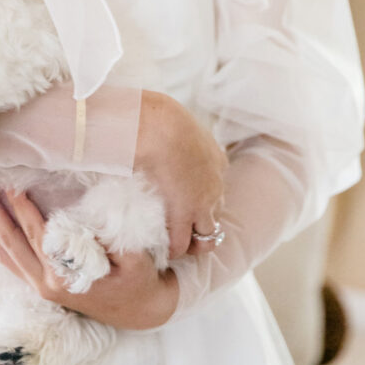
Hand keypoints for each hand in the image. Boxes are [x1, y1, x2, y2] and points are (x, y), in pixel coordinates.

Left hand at [0, 188, 178, 330]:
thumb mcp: (134, 256)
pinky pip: (7, 261)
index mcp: (65, 275)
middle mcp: (45, 282)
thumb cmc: (139, 279)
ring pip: (1, 254)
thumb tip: (88, 213)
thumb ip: (111, 238)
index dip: (22, 207)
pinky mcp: (39, 284)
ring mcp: (39, 285)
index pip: (36, 234)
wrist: (142, 311)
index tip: (10, 181)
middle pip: (9, 242)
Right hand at [135, 91, 227, 258]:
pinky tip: (163, 249)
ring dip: (192, 241)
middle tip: (183, 227)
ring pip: (207, 234)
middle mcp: (216, 182)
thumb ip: (168, 131)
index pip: (215, 186)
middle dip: (201, 222)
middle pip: (216, 212)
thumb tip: (147, 127)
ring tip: (176, 244)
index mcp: (216, 158)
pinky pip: (183, 242)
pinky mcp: (185, 214)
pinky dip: (174, 249)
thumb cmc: (157, 115)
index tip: (185, 198)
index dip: (202, 197)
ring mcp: (203, 201)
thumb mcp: (172, 121)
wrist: (159, 124)